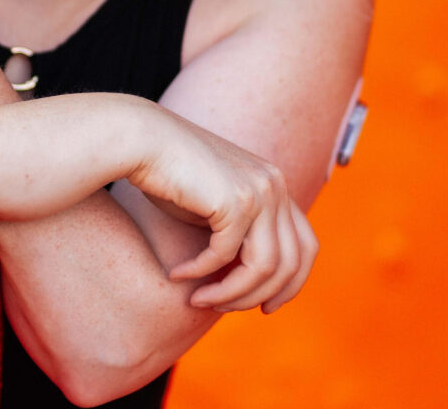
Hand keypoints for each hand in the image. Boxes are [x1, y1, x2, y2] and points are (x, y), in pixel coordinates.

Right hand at [127, 107, 317, 313]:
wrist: (141, 138)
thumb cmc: (170, 172)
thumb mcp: (217, 204)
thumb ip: (240, 234)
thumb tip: (252, 282)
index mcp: (275, 182)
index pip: (306, 246)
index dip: (292, 284)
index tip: (266, 307)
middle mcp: (275, 183)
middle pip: (292, 263)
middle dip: (258, 296)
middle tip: (223, 309)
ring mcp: (260, 190)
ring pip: (263, 268)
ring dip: (230, 294)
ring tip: (199, 299)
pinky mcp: (236, 201)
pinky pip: (224, 256)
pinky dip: (200, 273)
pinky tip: (176, 274)